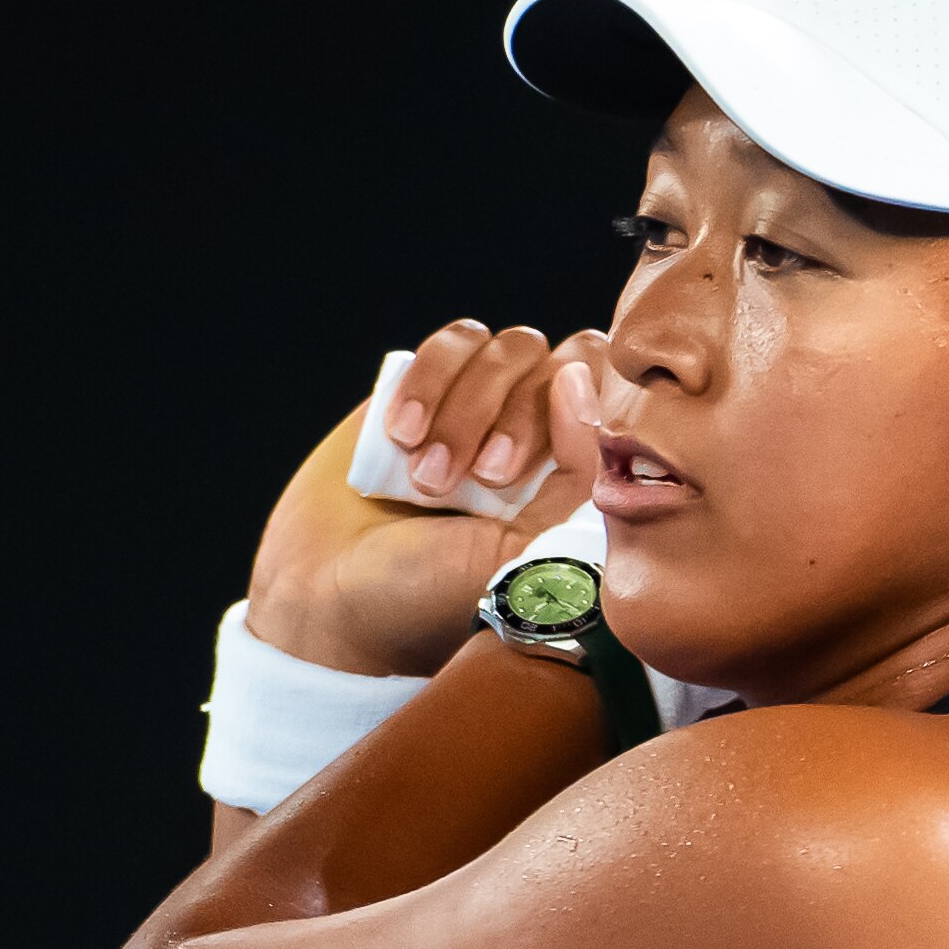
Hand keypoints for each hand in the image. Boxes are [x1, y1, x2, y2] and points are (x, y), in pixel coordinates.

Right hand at [248, 323, 609, 677]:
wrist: (334, 604)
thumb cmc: (437, 598)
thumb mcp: (529, 554)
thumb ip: (578, 471)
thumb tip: (579, 379)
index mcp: (575, 479)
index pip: (614, 399)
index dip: (581, 411)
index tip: (529, 473)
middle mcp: (537, 436)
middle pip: (563, 362)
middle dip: (517, 419)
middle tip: (482, 481)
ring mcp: (480, 406)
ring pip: (508, 349)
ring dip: (467, 408)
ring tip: (428, 478)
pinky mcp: (425, 386)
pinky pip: (455, 344)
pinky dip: (431, 382)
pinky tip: (401, 435)